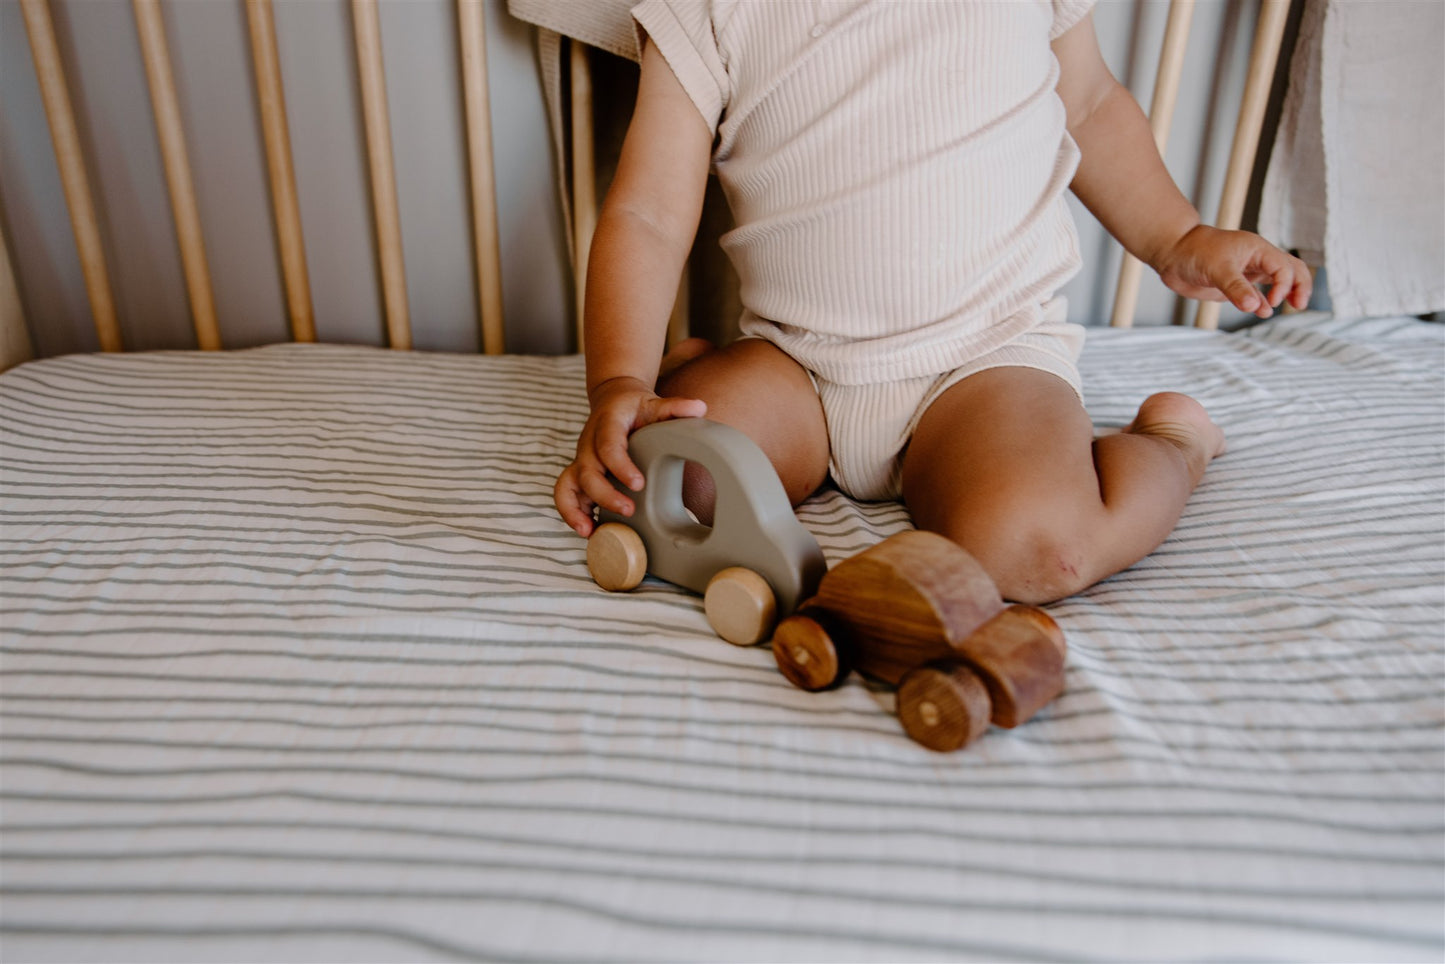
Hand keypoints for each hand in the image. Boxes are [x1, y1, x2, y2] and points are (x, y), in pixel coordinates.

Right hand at [554, 377, 706, 537]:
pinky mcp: (580, 472)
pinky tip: (589, 531)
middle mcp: (589, 444)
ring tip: (589, 531)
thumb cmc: (636, 406)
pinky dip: (573, 513)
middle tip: (629, 510)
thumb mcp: (655, 402)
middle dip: (605, 495)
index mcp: (608, 425)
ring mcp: (582, 459)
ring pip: (567, 485)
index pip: (608, 446)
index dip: (620, 466)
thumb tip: (699, 408)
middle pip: (587, 472)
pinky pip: (567, 494)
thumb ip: (675, 407)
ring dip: (574, 510)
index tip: (639, 484)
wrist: (613, 399)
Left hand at [1152, 225, 1312, 318]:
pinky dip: (1263, 304)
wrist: (1172, 255)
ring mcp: (1246, 273)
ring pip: (1277, 282)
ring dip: (1286, 294)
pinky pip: (1256, 295)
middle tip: (1300, 304)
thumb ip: (1236, 288)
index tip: (1274, 301)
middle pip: (1291, 270)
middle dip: (1300, 285)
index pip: (1285, 266)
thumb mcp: (1217, 269)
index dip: (1285, 285)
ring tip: (1294, 307)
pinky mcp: (1235, 285)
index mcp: (1258, 250)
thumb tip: (1254, 307)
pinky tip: (1264, 312)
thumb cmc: (1194, 252)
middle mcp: (1256, 260)